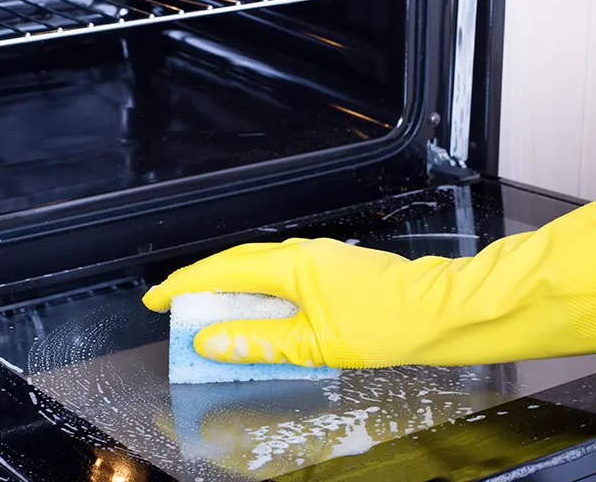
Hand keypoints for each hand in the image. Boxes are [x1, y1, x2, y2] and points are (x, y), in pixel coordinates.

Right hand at [145, 238, 448, 367]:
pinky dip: (257, 292)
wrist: (440, 311)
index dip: (184, 285)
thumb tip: (211, 340)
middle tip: (174, 307)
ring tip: (209, 314)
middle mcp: (301, 252)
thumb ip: (258, 342)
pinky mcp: (331, 268)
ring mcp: (318, 257)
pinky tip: (258, 313)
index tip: (156, 298)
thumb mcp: (314, 344)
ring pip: (258, 268)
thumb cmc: (385, 324)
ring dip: (229, 289)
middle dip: (201, 285)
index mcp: (291, 265)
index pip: (222, 271)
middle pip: (236, 263)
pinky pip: (280, 274)